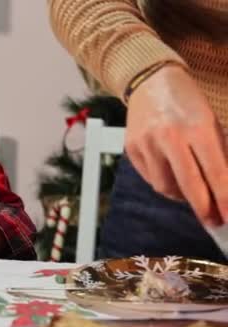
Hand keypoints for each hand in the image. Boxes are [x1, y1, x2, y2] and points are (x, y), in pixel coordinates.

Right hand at [126, 64, 227, 226]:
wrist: (151, 81)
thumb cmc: (188, 103)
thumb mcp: (212, 124)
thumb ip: (219, 156)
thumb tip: (224, 191)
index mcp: (197, 128)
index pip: (215, 173)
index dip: (224, 200)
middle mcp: (169, 136)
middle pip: (189, 185)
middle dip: (203, 208)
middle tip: (212, 221)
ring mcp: (147, 143)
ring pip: (166, 187)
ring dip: (181, 194)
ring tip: (189, 189)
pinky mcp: (131, 147)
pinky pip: (150, 178)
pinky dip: (164, 181)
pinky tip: (170, 172)